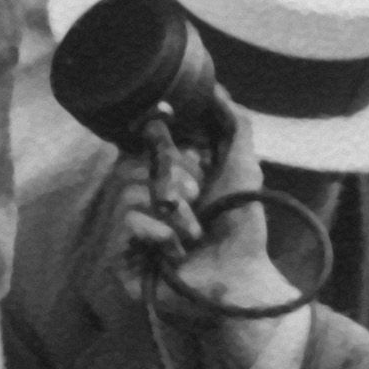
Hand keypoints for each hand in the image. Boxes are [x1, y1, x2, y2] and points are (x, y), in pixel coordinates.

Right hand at [114, 108, 286, 323]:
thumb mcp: (245, 168)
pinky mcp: (123, 259)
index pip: (144, 147)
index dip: (160, 143)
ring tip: (192, 235)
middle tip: (196, 198)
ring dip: (169, 214)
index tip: (178, 144)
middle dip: (172, 181)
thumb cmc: (243, 226)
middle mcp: (147, 202)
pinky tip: (174, 251)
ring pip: (126, 197)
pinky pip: (124, 228)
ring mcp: (133, 231)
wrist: (241, 279)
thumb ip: (235, 126)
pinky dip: (155, 234)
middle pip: (131, 168)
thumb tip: (217, 89)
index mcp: (169, 179)